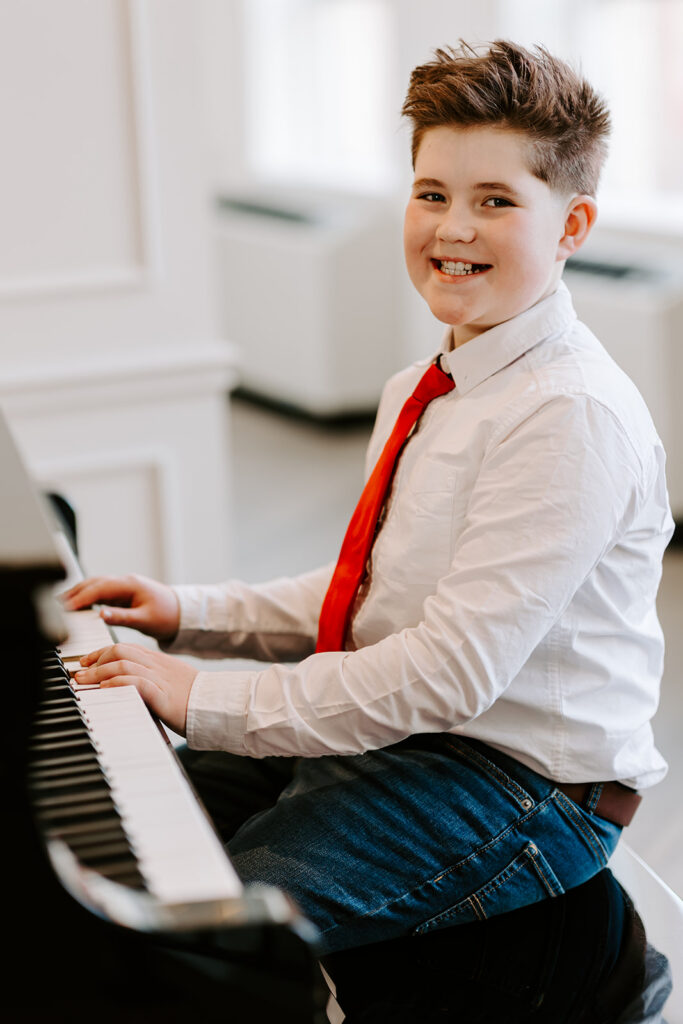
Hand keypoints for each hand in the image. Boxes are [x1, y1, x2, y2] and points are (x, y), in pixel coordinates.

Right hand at [63, 574, 179, 641]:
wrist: (182, 613)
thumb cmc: (167, 616)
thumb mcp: (145, 620)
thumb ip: (122, 617)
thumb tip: (100, 615)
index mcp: (130, 585)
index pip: (100, 588)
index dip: (81, 597)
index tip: (66, 607)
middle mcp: (125, 582)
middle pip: (94, 583)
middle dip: (75, 592)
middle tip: (57, 604)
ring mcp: (124, 586)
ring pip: (97, 585)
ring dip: (80, 592)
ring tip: (62, 603)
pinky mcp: (124, 592)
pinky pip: (102, 592)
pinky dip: (89, 596)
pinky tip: (79, 604)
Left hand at [74, 643, 196, 735]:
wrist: (216, 704)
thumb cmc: (192, 698)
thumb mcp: (168, 681)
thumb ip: (148, 678)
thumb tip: (121, 684)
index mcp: (158, 660)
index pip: (125, 647)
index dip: (101, 652)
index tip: (85, 661)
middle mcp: (157, 665)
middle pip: (121, 651)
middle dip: (96, 659)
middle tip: (79, 672)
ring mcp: (160, 679)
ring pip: (124, 664)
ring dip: (99, 672)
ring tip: (84, 681)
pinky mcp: (163, 695)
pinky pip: (137, 683)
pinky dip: (117, 684)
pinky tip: (105, 689)